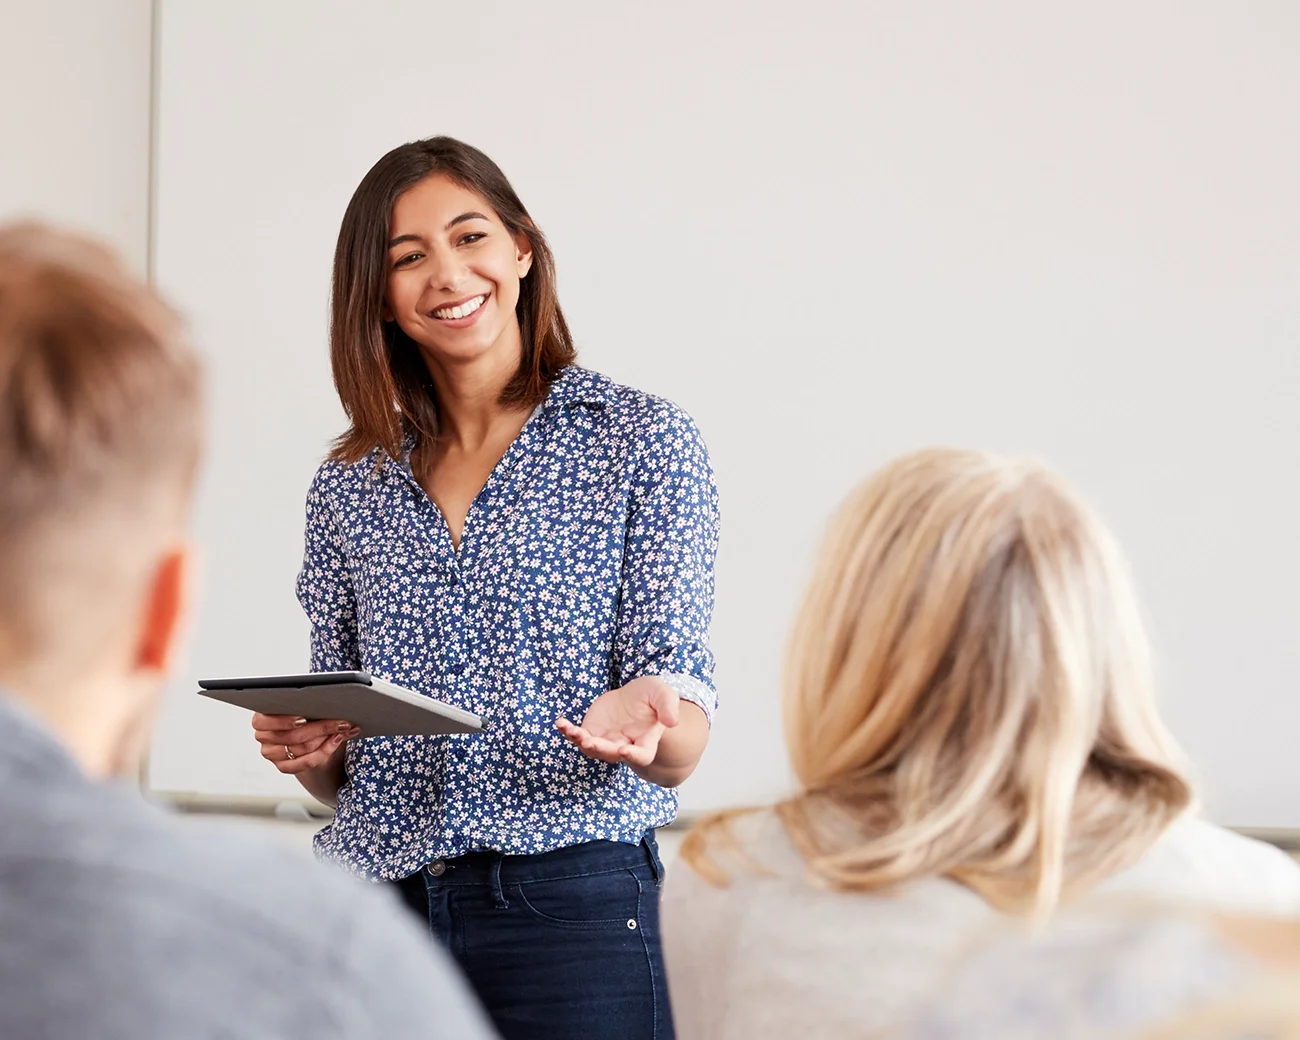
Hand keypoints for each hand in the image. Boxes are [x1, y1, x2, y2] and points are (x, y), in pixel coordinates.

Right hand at [251, 713, 358, 774]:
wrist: (307, 736)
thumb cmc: (303, 716)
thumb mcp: (304, 707)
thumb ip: (314, 705)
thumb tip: (336, 702)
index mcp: (261, 718)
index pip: (265, 721)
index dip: (285, 721)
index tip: (304, 719)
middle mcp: (263, 736)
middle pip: (293, 736)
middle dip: (321, 728)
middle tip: (342, 722)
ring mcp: (272, 753)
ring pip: (302, 749)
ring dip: (326, 739)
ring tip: (343, 729)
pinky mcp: (283, 766)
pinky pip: (305, 763)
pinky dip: (325, 751)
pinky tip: (336, 741)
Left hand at [556, 677, 679, 767]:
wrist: (635, 696)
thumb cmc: (652, 697)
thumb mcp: (663, 694)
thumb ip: (668, 706)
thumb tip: (672, 722)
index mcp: (645, 741)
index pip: (641, 756)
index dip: (633, 757)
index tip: (624, 750)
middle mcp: (625, 745)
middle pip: (612, 754)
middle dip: (600, 748)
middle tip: (589, 741)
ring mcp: (606, 740)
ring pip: (592, 748)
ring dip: (580, 741)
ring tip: (570, 729)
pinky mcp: (592, 731)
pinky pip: (578, 736)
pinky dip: (568, 731)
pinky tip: (560, 723)